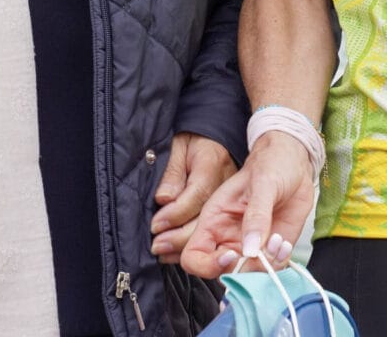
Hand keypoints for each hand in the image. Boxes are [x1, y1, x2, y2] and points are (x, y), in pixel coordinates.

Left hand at [150, 132, 238, 262]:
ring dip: (186, 245)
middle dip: (179, 237)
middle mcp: (225, 185)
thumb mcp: (178, 145)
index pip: (196, 196)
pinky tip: (178, 252)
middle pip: (206, 219)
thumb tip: (164, 199)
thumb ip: (172, 172)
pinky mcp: (231, 206)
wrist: (215, 133)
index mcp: (211, 165)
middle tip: (156, 246)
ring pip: (211, 228)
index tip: (155, 225)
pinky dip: (195, 242)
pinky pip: (214, 228)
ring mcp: (231, 197)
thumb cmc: (193, 138)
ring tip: (163, 253)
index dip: (174, 214)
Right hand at [179, 132, 315, 278]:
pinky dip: (279, 263)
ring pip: (247, 277)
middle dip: (243, 271)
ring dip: (265, 267)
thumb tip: (250, 250)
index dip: (207, 265)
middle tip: (262, 251)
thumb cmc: (270, 165)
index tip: (233, 254)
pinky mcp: (270, 249)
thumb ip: (256, 216)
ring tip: (278, 242)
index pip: (192, 257)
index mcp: (213, 221)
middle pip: (220, 274)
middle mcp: (227, 239)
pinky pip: (270, 270)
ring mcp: (249, 246)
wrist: (294, 164)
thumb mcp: (263, 184)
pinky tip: (284, 244)